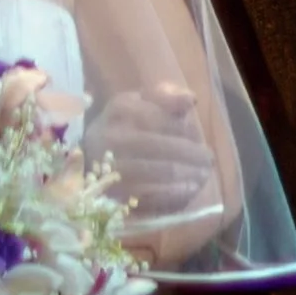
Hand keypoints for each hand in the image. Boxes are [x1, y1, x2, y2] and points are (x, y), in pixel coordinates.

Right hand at [96, 82, 217, 221]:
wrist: (87, 155)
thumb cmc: (124, 125)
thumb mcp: (141, 102)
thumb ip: (167, 96)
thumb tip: (191, 99)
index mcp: (120, 110)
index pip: (161, 120)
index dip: (185, 132)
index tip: (199, 138)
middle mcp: (110, 138)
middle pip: (159, 148)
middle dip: (190, 156)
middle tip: (208, 161)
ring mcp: (108, 169)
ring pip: (154, 174)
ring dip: (185, 177)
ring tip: (202, 177)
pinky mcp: (111, 196)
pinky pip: (147, 198)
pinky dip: (172, 196)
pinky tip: (188, 192)